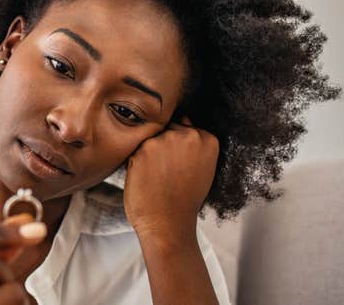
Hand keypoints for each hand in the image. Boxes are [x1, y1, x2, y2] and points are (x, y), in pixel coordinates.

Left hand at [123, 116, 218, 235]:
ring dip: (148, 154)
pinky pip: (135, 149)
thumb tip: (180, 121)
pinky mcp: (144, 148)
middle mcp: (189, 135)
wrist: (168, 224)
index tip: (177, 165)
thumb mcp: (200, 168)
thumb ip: (192, 144)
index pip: (184, 127)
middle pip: (166, 129)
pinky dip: (136, 162)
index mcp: (208, 139)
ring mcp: (166, 140)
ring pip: (150, 138)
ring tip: (157, 177)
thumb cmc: (183, 200)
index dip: (176, 147)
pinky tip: (146, 178)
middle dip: (162, 146)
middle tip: (166, 173)